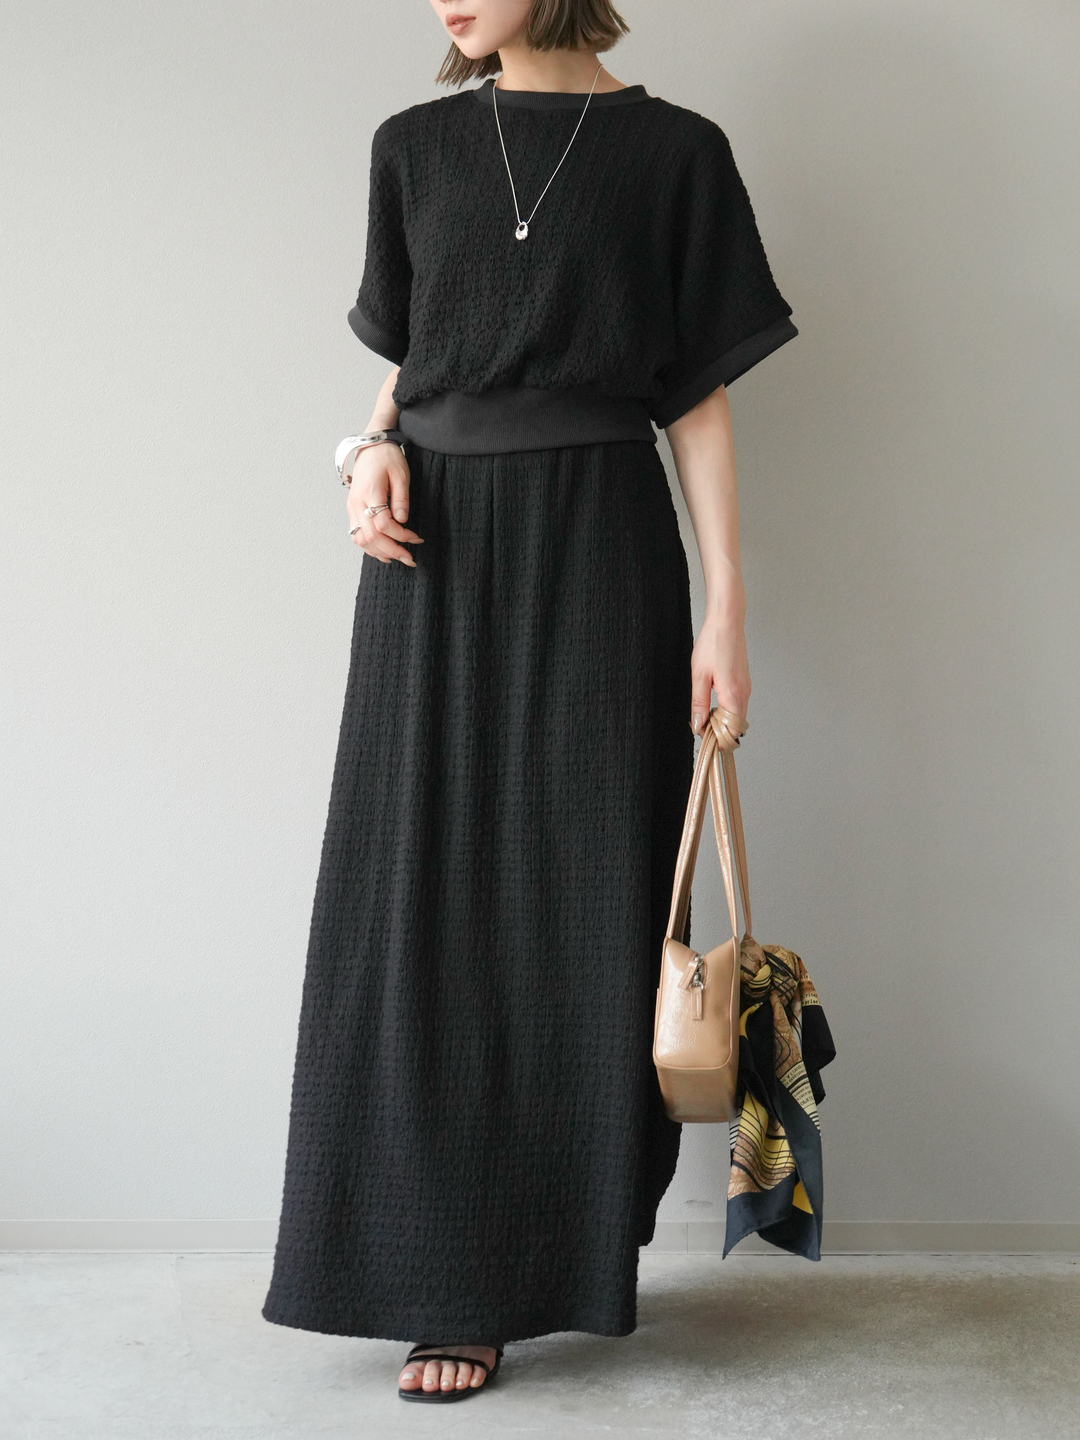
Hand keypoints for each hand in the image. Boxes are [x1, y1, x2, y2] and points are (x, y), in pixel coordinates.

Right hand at [347, 443, 423, 565]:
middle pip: (371, 537)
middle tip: (409, 559)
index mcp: (369, 493)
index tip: (416, 538)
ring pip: (361, 540)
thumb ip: (402, 499)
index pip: (383, 524)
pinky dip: (369, 547)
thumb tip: (402, 521)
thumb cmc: (387, 458)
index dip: (400, 535)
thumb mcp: (401, 474)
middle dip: (392, 551)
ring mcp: (351, 508)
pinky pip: (356, 535)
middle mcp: (356, 503)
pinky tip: (382, 552)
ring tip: (397, 558)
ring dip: (379, 552)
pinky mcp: (351, 510)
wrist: (370, 447)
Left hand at [689, 612, 750, 735]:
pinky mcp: (745, 682)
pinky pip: (739, 704)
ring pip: (738, 715)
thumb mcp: (699, 676)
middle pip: (736, 726)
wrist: (726, 622)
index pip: (731, 730)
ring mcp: (746, 687)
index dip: (717, 739)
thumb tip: (698, 725)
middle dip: (720, 731)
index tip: (702, 738)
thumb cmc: (712, 644)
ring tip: (705, 716)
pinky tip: (713, 704)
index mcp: (733, 694)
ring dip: (723, 720)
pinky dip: (727, 710)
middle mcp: (744, 693)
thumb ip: (699, 703)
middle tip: (700, 728)